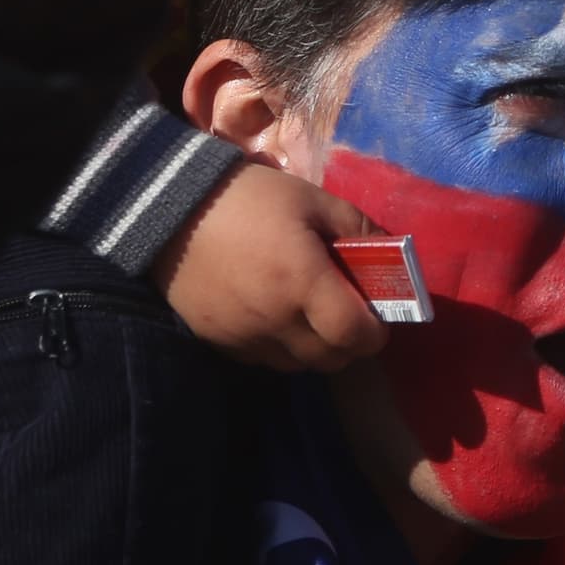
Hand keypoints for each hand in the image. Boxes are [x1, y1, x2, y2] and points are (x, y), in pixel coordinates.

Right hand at [154, 161, 387, 370]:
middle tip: (347, 311)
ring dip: (315, 348)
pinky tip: (274, 313)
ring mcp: (244, 338)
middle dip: (349, 342)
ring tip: (310, 311)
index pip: (355, 335)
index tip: (377, 314)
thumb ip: (357, 228)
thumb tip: (394, 253)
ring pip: (298, 366)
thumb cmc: (250, 197)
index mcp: (302, 282)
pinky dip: (281, 347)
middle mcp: (275, 321)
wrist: (171, 207)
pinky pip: (265, 360)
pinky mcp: (219, 343)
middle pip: (331, 360)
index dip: (375, 331)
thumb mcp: (310, 198)